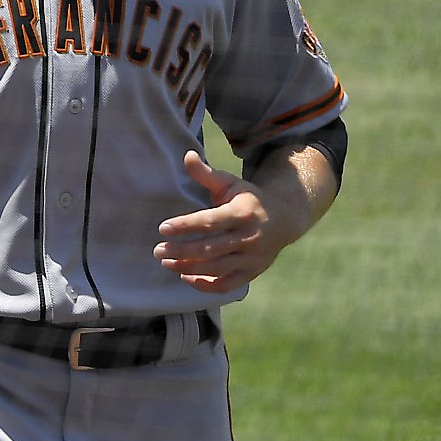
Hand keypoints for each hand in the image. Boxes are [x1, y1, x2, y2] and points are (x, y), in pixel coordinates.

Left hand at [154, 151, 283, 294]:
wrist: (283, 219)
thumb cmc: (247, 199)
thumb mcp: (230, 183)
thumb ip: (206, 174)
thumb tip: (187, 155)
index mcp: (243, 213)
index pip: (211, 222)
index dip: (186, 225)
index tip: (163, 228)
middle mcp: (250, 237)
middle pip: (212, 248)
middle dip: (182, 251)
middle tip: (158, 250)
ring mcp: (253, 258)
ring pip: (217, 268)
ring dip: (188, 268)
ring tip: (165, 262)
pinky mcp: (252, 272)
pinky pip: (227, 284)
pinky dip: (206, 285)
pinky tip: (185, 276)